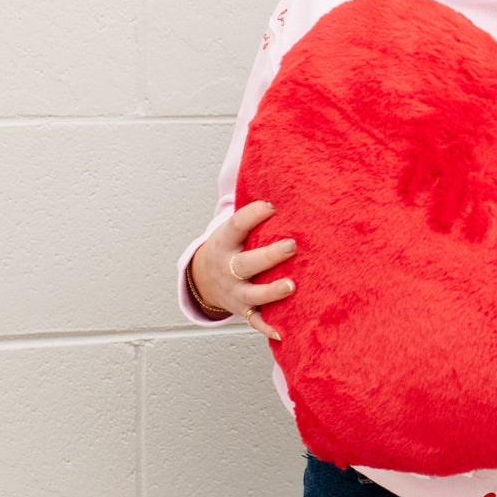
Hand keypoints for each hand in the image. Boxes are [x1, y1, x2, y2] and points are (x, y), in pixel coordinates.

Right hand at [187, 200, 295, 339]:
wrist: (204, 280)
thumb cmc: (231, 246)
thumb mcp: (232, 227)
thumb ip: (252, 208)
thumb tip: (278, 166)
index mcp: (225, 242)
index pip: (236, 225)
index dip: (253, 215)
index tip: (272, 205)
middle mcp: (228, 268)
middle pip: (247, 263)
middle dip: (269, 255)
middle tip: (292, 245)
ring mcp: (235, 292)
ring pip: (253, 294)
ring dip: (272, 291)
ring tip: (292, 285)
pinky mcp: (243, 310)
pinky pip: (255, 322)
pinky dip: (268, 327)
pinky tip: (285, 331)